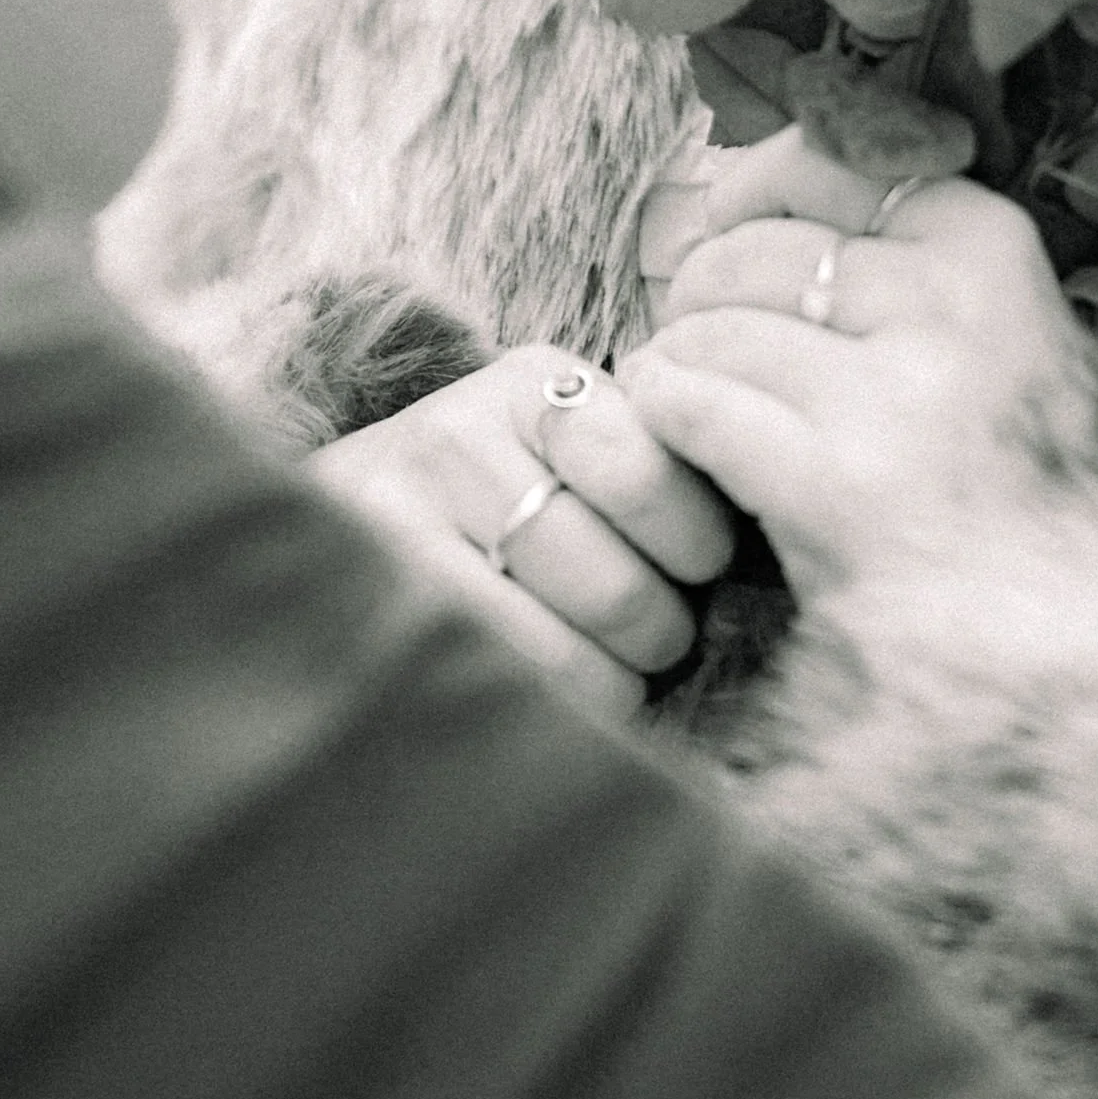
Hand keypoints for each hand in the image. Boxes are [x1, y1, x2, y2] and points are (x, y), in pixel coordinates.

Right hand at [309, 346, 736, 724]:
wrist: (321, 540)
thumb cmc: (492, 508)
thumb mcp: (562, 454)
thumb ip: (647, 465)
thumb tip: (775, 519)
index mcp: (535, 385)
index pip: (658, 475)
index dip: (696, 544)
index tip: (693, 567)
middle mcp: (459, 432)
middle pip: (622, 583)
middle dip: (660, 632)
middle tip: (651, 637)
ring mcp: (402, 518)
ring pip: (570, 653)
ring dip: (613, 684)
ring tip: (606, 671)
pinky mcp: (370, 598)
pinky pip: (505, 689)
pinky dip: (554, 714)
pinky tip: (553, 702)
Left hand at [619, 125, 1097, 604]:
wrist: (1089, 653)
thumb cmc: (1025, 489)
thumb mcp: (1005, 335)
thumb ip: (910, 263)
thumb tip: (751, 195)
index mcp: (993, 248)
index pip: (830, 163)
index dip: (749, 193)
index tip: (721, 232)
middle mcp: (950, 305)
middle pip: (755, 250)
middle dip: (701, 291)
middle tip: (696, 342)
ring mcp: (895, 397)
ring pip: (714, 329)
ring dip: (676, 362)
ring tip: (683, 398)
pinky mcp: (836, 488)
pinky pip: (694, 407)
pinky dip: (666, 418)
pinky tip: (681, 448)